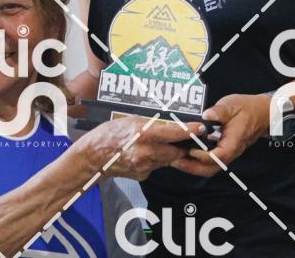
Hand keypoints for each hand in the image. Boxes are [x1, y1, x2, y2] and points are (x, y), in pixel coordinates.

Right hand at [73, 117, 203, 180]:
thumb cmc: (109, 134)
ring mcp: (145, 166)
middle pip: (175, 151)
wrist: (93, 157)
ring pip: (167, 159)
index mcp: (144, 134)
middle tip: (182, 138)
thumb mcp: (131, 120)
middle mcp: (147, 152)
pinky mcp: (143, 175)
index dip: (189, 131)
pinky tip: (142, 154)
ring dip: (166, 152)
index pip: (174, 133)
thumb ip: (151, 124)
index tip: (200, 128)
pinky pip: (156, 166)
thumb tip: (170, 124)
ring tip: (152, 144)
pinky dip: (155, 160)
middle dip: (180, 145)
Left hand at [171, 94, 270, 177]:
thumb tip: (206, 115)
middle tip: (175, 160)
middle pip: (211, 168)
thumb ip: (219, 111)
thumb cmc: (247, 108)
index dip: (203, 156)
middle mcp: (231, 152)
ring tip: (176, 159)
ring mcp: (227, 153)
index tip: (189, 149)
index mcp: (234, 142)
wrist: (262, 113)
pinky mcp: (223, 151)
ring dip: (193, 166)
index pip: (218, 155)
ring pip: (210, 168)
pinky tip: (185, 154)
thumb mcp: (232, 105)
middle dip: (192, 167)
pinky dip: (197, 162)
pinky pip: (210, 162)